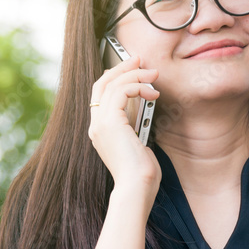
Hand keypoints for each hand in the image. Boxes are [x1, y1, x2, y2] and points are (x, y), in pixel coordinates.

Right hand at [87, 55, 161, 198]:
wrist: (136, 188)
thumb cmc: (141, 174)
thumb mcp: (138, 143)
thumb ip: (134, 126)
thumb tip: (141, 108)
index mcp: (100, 130)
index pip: (101, 95)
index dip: (116, 77)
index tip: (134, 69)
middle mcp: (95, 125)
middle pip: (102, 83)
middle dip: (122, 68)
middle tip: (140, 59)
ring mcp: (100, 123)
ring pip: (111, 83)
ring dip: (135, 74)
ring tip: (153, 74)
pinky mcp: (110, 122)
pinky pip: (120, 91)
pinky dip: (137, 86)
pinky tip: (151, 92)